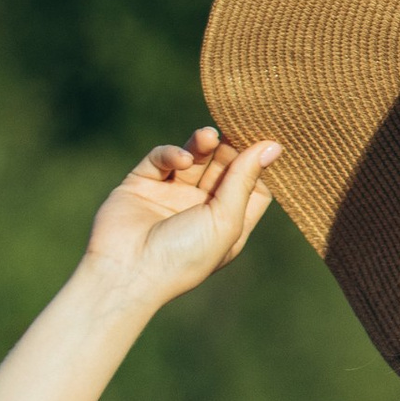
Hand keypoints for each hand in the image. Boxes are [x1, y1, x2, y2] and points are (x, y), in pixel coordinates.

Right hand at [83, 124, 280, 306]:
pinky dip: (172, 153)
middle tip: (235, 131)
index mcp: (226, 226)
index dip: (259, 168)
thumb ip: (245, 181)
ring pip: (195, 158)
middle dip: (231, 149)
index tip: (265, 145)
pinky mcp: (143, 183)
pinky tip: (181, 160)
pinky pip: (162, 159)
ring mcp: (171, 195)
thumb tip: (273, 146)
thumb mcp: (225, 220)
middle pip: (225, 168)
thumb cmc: (183, 255)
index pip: (253, 189)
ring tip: (209, 136)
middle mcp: (201, 210)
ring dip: (204, 143)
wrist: (126, 269)